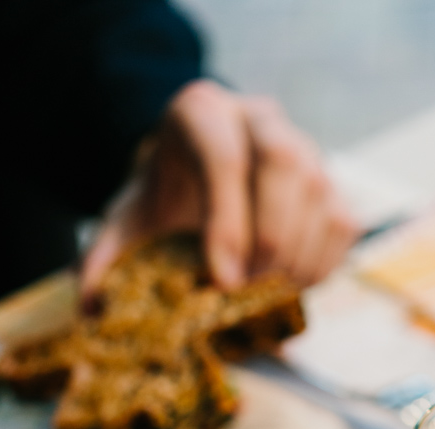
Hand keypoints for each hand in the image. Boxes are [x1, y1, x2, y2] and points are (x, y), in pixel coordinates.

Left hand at [81, 80, 358, 293]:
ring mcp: (305, 149)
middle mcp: (260, 119)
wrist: (201, 188)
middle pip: (285, 162)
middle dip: (271, 238)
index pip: (224, 156)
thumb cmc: (166, 204)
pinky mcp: (332, 186)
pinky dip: (321, 266)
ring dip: (297, 260)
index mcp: (203, 114)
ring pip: (322, 196)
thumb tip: (92, 308)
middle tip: (248, 292)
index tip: (222, 282)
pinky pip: (342, 225)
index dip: (227, 222)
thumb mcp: (126, 224)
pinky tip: (289, 288)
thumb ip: (104, 260)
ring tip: (266, 297)